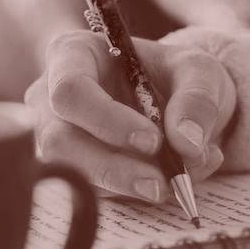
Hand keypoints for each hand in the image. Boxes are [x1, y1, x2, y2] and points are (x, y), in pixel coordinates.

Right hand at [24, 30, 236, 201]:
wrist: (175, 101)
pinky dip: (136, 193)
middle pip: (60, 141)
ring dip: (126, 186)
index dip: (107, 120)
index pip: (70, 90)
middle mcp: (51, 98)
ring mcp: (56, 137)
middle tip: (161, 184)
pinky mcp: (73, 170)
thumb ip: (197, 99)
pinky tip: (172, 182)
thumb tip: (186, 143)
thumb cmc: (174, 74)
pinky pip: (94, 191)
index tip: (152, 140)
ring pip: (74, 173)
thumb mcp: (198, 71)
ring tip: (175, 184)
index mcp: (73, 55)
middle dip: (112, 167)